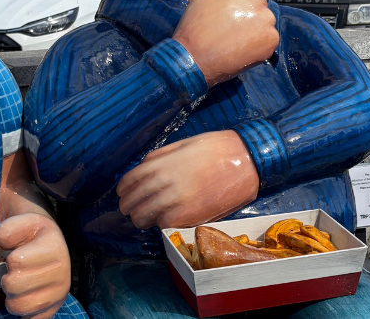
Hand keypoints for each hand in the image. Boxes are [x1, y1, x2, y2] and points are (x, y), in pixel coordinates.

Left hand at [0, 213, 70, 318]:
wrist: (49, 244)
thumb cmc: (32, 235)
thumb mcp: (21, 222)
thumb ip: (8, 229)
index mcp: (54, 249)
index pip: (16, 262)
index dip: (10, 259)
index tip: (15, 255)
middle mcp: (62, 274)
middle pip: (14, 285)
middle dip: (7, 278)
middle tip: (13, 272)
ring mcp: (59, 295)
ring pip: (18, 306)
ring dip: (11, 296)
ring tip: (17, 285)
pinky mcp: (53, 310)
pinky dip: (22, 311)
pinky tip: (26, 297)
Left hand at [117, 130, 259, 228]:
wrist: (246, 160)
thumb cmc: (215, 148)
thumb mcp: (182, 144)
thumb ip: (160, 157)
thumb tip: (144, 167)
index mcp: (158, 164)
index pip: (128, 183)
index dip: (123, 191)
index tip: (124, 195)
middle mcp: (162, 183)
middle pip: (132, 203)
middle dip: (130, 208)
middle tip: (134, 210)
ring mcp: (174, 201)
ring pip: (143, 218)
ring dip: (143, 219)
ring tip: (148, 218)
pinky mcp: (189, 216)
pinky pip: (164, 225)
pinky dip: (161, 224)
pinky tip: (166, 220)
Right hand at [173, 0, 277, 85]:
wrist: (194, 57)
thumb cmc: (194, 29)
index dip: (242, 8)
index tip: (235, 18)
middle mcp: (257, 0)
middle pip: (260, 8)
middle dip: (251, 19)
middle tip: (236, 32)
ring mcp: (266, 20)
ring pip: (266, 24)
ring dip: (257, 32)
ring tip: (238, 43)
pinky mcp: (271, 39)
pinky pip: (269, 41)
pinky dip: (260, 47)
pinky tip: (243, 51)